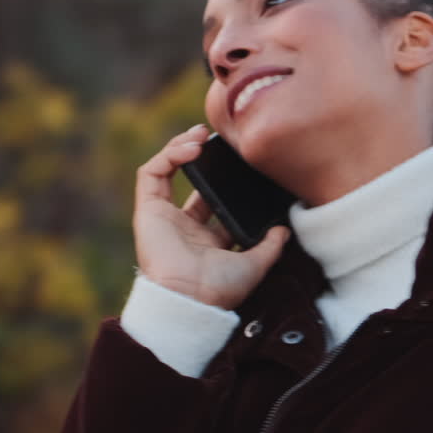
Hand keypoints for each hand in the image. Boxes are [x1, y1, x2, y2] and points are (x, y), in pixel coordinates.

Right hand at [132, 124, 289, 309]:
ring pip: (166, 171)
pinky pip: (151, 173)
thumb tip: (285, 229)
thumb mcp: (255, 264)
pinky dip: (168, 155)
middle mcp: (184, 226)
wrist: (192, 299)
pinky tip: (191, 148)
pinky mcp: (147, 211)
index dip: (224, 179)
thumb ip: (271, 246)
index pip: (213, 201)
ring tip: (201, 133)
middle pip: (190, 181)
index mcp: (207, 240)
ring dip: (181, 148)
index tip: (241, 162)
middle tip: (218, 138)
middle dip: (201, 155)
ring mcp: (163, 218)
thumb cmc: (220, 289)